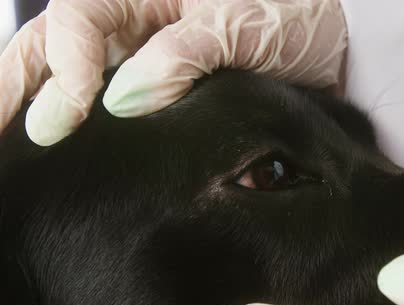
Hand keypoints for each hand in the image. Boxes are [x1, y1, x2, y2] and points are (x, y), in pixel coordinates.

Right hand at [0, 0, 346, 145]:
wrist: (326, 40)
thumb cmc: (289, 13)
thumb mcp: (238, 24)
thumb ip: (180, 55)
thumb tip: (124, 99)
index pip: (78, 20)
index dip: (65, 67)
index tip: (65, 116)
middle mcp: (134, 17)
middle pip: (54, 42)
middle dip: (17, 82)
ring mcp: (142, 50)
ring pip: (70, 71)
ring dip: (37, 103)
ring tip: (12, 141)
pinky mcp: (158, 81)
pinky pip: (107, 99)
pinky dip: (82, 121)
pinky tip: (67, 146)